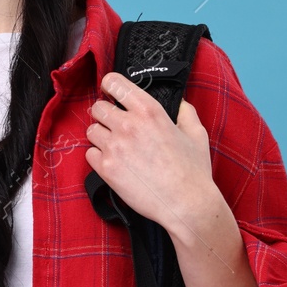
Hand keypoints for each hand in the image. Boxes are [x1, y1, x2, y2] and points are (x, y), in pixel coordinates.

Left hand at [83, 71, 218, 230]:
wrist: (186, 204)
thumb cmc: (193, 171)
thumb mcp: (196, 133)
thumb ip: (184, 112)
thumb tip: (178, 103)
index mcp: (149, 111)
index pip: (114, 83)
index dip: (110, 85)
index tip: (111, 91)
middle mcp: (128, 125)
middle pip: (97, 107)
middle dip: (105, 114)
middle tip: (116, 125)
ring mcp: (114, 147)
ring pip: (91, 130)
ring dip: (101, 136)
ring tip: (118, 146)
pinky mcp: (106, 168)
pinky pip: (89, 154)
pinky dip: (99, 157)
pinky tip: (115, 162)